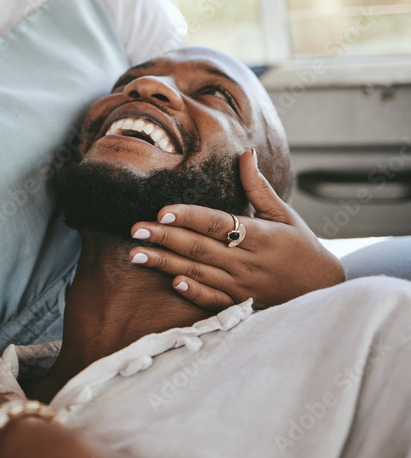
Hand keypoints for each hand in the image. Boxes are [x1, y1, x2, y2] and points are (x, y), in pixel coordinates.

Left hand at [129, 148, 344, 310]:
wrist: (322, 290)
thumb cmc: (302, 247)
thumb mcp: (284, 215)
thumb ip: (259, 187)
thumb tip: (245, 153)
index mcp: (260, 237)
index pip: (217, 223)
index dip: (189, 216)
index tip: (162, 210)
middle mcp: (248, 263)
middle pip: (200, 248)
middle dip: (165, 237)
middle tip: (135, 228)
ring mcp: (243, 287)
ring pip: (198, 273)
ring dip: (165, 264)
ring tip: (136, 254)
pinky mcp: (240, 305)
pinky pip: (212, 300)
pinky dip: (193, 292)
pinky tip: (172, 282)